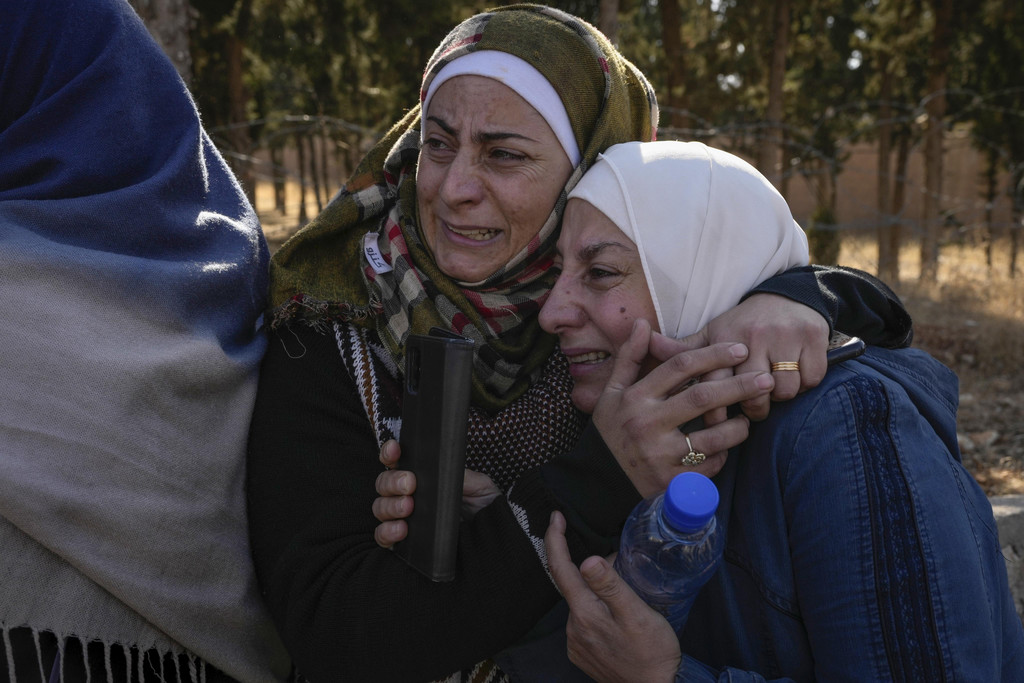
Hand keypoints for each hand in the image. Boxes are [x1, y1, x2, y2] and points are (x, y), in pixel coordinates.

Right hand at [373, 440, 500, 547]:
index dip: (390, 452)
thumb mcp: (480, 486)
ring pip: (380, 507)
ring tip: (408, 508)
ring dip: (390, 506)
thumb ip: (462, 475)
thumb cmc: (484, 508)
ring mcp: (403, 518)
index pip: (398, 460)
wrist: (491, 539)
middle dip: (393, 481)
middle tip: (410, 484)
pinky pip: (382, 536)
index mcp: (423, 476)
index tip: (395, 451)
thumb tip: (443, 468)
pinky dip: (386, 532)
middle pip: (384, 483)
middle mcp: (408, 494)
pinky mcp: (402, 542)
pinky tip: (401, 530)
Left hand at [545, 511, 679, 682]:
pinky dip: (597, 609)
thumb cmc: (652, 653)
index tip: (555, 517)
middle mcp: (573, 627)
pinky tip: (618, 615)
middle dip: (592, 568)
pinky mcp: (583, 652)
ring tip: (627, 594)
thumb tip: (589, 559)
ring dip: (597, 592)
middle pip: (574, 584)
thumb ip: (611, 586)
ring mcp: (576, 641)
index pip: (560, 568)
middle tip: (621, 563)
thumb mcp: (636, 614)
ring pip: (582, 602)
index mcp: (584, 612)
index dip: (555, 539)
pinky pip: (585, 621)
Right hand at [594, 320, 772, 497]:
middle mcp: (647, 424)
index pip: (680, 367)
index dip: (712, 355)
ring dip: (737, 427)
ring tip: (748, 419)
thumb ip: (629, 358)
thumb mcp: (612, 393)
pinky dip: (722, 456)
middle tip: (765, 378)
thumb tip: (642, 323)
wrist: (596, 483)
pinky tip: (725, 448)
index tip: (738, 349)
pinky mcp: (670, 481)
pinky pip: (709, 466)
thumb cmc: (610, 431)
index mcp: (636, 398)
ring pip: (713, 437)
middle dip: (739, 385)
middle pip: (703, 397)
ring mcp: (660, 455)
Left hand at [668, 293, 828, 420]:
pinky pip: (810, 379)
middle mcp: (754, 335)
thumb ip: (682, 349)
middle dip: (753, 410)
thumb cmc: (744, 323)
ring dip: (781, 398)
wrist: (789, 295)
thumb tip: (648, 343)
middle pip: (753, 395)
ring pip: (784, 390)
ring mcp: (785, 336)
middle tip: (752, 411)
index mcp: (724, 337)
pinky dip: (806, 383)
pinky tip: (797, 375)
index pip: (716, 386)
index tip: (718, 422)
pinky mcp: (813, 338)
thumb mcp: (712, 332)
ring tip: (774, 392)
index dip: (716, 412)